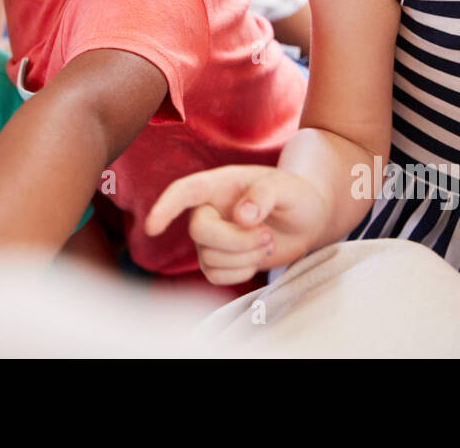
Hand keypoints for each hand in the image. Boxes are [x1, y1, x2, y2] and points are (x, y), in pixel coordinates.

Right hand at [144, 165, 330, 285]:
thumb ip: (265, 193)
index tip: (152, 227)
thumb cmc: (295, 196)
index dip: (165, 207)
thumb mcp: (288, 186)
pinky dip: (241, 273)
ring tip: (268, 242)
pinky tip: (257, 258)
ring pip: (208, 258)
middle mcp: (209, 209)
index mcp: (219, 184)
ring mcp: (212, 236)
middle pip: (199, 232)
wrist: (307, 220)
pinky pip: (215, 276)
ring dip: (244, 257)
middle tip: (267, 236)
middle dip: (235, 241)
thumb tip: (241, 215)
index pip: (184, 192)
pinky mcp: (219, 259)